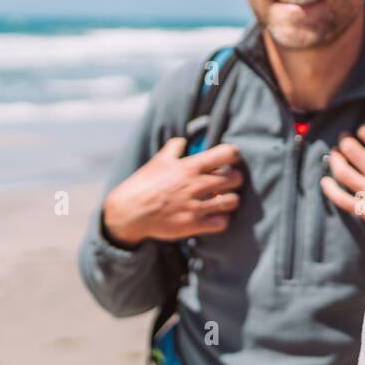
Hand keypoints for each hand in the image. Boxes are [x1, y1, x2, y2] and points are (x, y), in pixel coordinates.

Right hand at [102, 137, 243, 246]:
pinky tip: (215, 216)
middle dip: (235, 179)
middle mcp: (197, 185)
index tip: (230, 160)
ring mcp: (196, 206)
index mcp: (190, 166)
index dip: (233, 155)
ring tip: (223, 200)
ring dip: (231, 200)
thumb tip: (185, 140)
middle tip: (228, 182)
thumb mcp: (159, 161)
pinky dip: (222, 219)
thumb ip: (175, 148)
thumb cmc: (144, 184)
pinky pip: (223, 223)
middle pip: (236, 178)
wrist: (129, 212)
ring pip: (233, 201)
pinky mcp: (194, 225)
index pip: (227, 153)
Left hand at [320, 124, 364, 235]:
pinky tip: (325, 182)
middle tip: (345, 140)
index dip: (364, 129)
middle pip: (350, 148)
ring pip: (341, 171)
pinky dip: (329, 189)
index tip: (364, 132)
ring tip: (335, 154)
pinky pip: (340, 198)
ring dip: (335, 159)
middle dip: (346, 141)